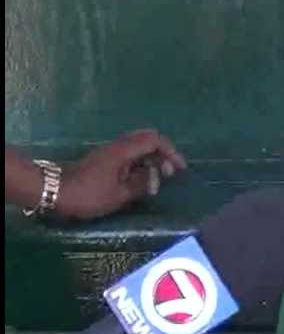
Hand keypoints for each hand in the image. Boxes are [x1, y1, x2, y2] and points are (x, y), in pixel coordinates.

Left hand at [56, 129, 187, 220]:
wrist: (54, 192)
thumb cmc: (88, 195)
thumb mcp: (119, 194)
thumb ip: (143, 184)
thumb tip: (158, 177)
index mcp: (124, 151)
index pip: (155, 140)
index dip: (171, 152)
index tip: (179, 169)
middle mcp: (118, 146)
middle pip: (147, 138)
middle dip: (163, 152)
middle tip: (170, 171)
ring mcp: (110, 151)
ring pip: (138, 145)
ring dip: (152, 158)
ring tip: (157, 178)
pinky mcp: (104, 158)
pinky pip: (129, 153)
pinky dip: (141, 162)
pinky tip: (141, 178)